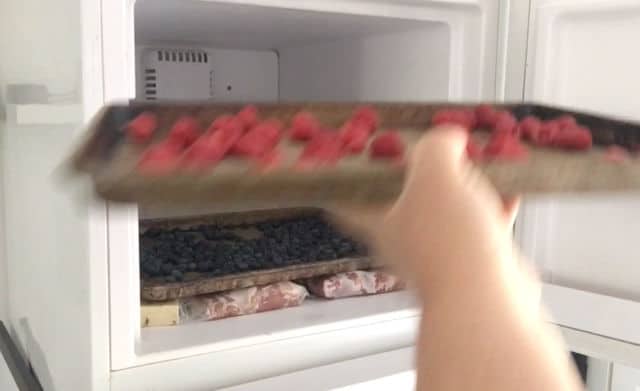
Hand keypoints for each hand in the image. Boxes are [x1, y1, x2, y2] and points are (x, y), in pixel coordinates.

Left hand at [331, 126, 534, 302]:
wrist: (487, 298)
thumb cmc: (449, 241)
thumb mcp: (434, 175)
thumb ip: (435, 147)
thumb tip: (447, 137)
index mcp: (378, 219)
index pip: (343, 197)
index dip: (341, 176)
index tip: (343, 155)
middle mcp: (404, 237)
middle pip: (400, 196)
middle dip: (417, 170)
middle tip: (431, 146)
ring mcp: (439, 250)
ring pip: (444, 208)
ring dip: (462, 184)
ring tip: (476, 159)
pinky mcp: (472, 260)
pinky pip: (480, 223)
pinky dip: (493, 204)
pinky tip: (509, 189)